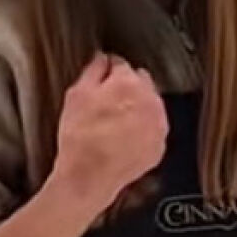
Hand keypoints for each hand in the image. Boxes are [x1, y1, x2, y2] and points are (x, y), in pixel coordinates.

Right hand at [48, 53, 168, 209]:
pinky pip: (153, 128)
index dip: (108, 71)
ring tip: (114, 124)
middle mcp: (150, 100)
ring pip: (150, 105)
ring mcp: (158, 123)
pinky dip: (143, 130)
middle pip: (140, 82)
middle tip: (107, 104)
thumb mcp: (76, 96)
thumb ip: (92, 71)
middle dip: (126, 88)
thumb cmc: (80, 139)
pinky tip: (124, 138)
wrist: (88, 178)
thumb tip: (101, 59)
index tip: (102, 79)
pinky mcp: (160, 144)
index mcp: (129, 83)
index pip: (121, 64)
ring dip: (137, 108)